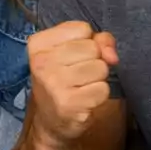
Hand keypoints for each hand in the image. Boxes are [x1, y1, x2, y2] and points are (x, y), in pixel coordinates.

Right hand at [26, 21, 118, 149]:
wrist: (51, 121)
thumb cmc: (64, 79)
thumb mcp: (74, 51)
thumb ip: (98, 41)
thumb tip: (112, 55)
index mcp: (38, 44)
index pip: (82, 28)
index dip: (87, 42)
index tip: (73, 56)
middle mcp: (41, 62)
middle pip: (93, 48)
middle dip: (93, 61)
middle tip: (77, 75)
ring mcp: (54, 84)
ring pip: (101, 68)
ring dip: (97, 79)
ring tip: (81, 87)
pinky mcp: (69, 104)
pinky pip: (102, 89)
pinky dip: (99, 95)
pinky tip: (84, 99)